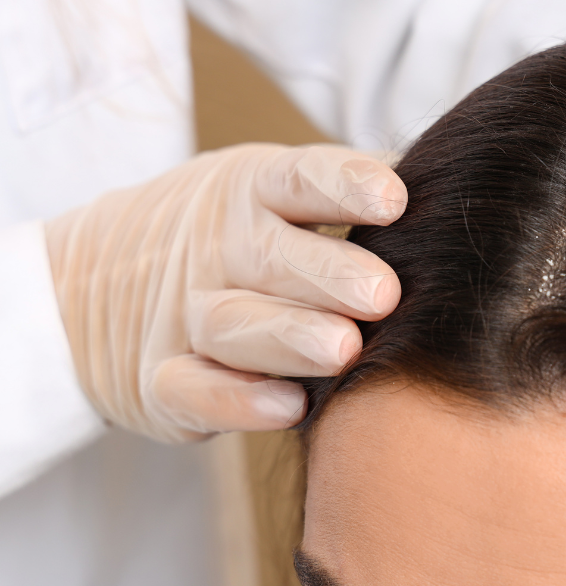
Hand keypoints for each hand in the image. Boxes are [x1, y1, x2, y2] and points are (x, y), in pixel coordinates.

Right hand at [45, 144, 406, 442]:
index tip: (395, 200)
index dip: (346, 186)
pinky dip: (236, 401)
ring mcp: (183, 313)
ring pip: (233, 324)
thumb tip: (453, 184)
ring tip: (344, 349)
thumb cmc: (238, 233)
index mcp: (254, 190)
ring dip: (289, 338)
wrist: (92, 281)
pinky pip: (194, 389)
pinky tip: (288, 406)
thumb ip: (355, 192)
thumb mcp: (277, 190)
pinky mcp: (161, 379)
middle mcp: (218, 247)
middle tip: (383, 294)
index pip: (300, 178)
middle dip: (329, 275)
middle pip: (270, 256)